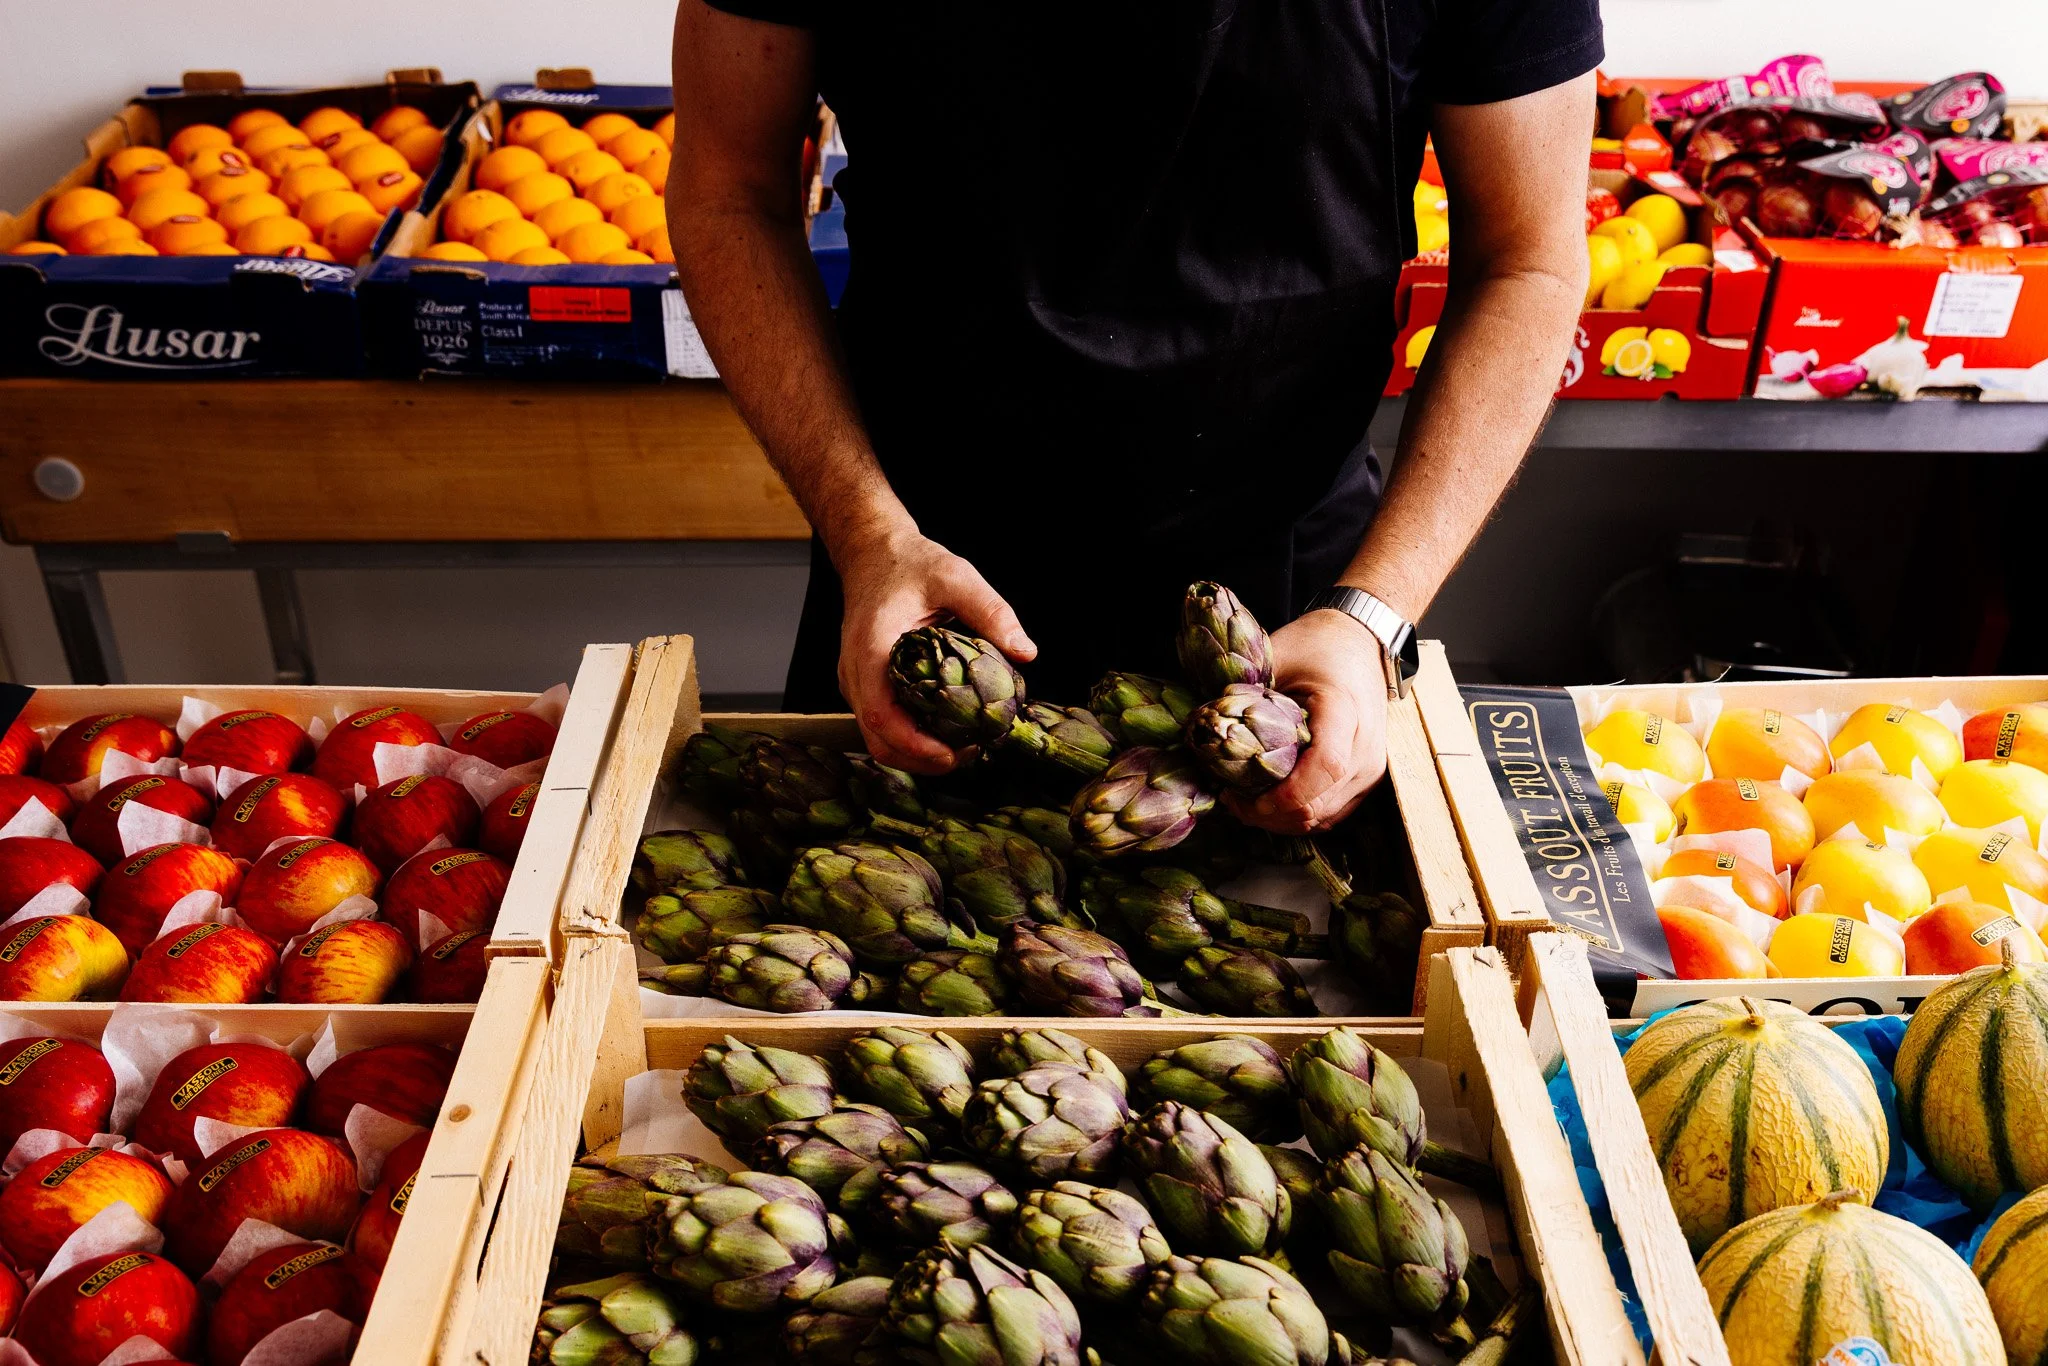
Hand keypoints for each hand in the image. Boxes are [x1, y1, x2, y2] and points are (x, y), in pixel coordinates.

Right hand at [835, 523, 1035, 774]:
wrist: (873, 554)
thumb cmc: (910, 564)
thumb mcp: (957, 577)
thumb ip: (991, 612)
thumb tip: (1025, 652)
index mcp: (871, 647)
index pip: (879, 713)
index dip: (913, 744)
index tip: (950, 754)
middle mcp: (856, 671)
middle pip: (877, 738)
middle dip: (919, 759)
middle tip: (968, 755)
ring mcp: (856, 681)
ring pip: (877, 737)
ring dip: (915, 753)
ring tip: (961, 748)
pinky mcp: (865, 684)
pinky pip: (881, 723)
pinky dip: (909, 737)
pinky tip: (944, 731)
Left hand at [1231, 610, 1388, 833]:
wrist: (1360, 645)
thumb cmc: (1317, 646)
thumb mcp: (1276, 656)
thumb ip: (1245, 692)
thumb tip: (1202, 726)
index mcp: (1345, 711)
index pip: (1326, 766)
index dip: (1284, 793)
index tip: (1240, 795)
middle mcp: (1365, 748)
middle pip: (1317, 803)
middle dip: (1267, 812)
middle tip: (1228, 798)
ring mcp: (1369, 770)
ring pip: (1321, 818)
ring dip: (1278, 819)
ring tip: (1241, 802)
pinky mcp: (1364, 781)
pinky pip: (1329, 815)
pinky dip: (1296, 816)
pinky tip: (1267, 802)